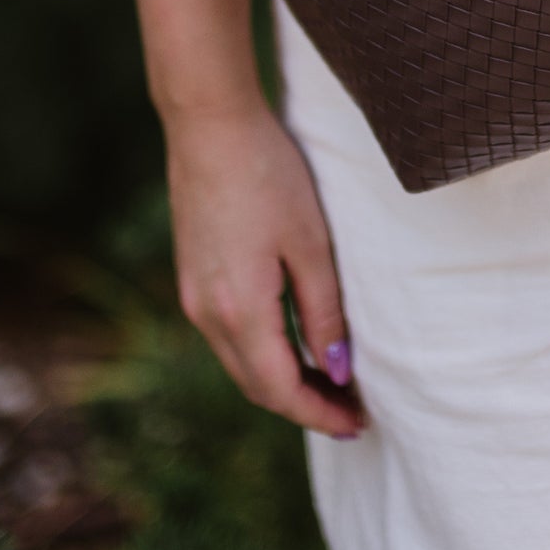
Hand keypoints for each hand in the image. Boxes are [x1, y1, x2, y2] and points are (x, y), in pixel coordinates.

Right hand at [165, 98, 364, 440]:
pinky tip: (293, 342)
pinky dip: (263, 353)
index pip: (280, 390)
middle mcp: (207, 314)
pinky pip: (229, 336)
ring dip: (283, 381)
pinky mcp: (192, 278)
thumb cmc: (268, 173)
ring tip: (331, 380)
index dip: (320, 414)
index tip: (358, 425)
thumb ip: (323, 311)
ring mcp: (194, 297)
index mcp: (239, 311)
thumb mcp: (310, 243)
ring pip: (241, 363)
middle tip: (352, 410)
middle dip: (305, 404)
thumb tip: (337, 368)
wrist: (210, 124)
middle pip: (257, 385)